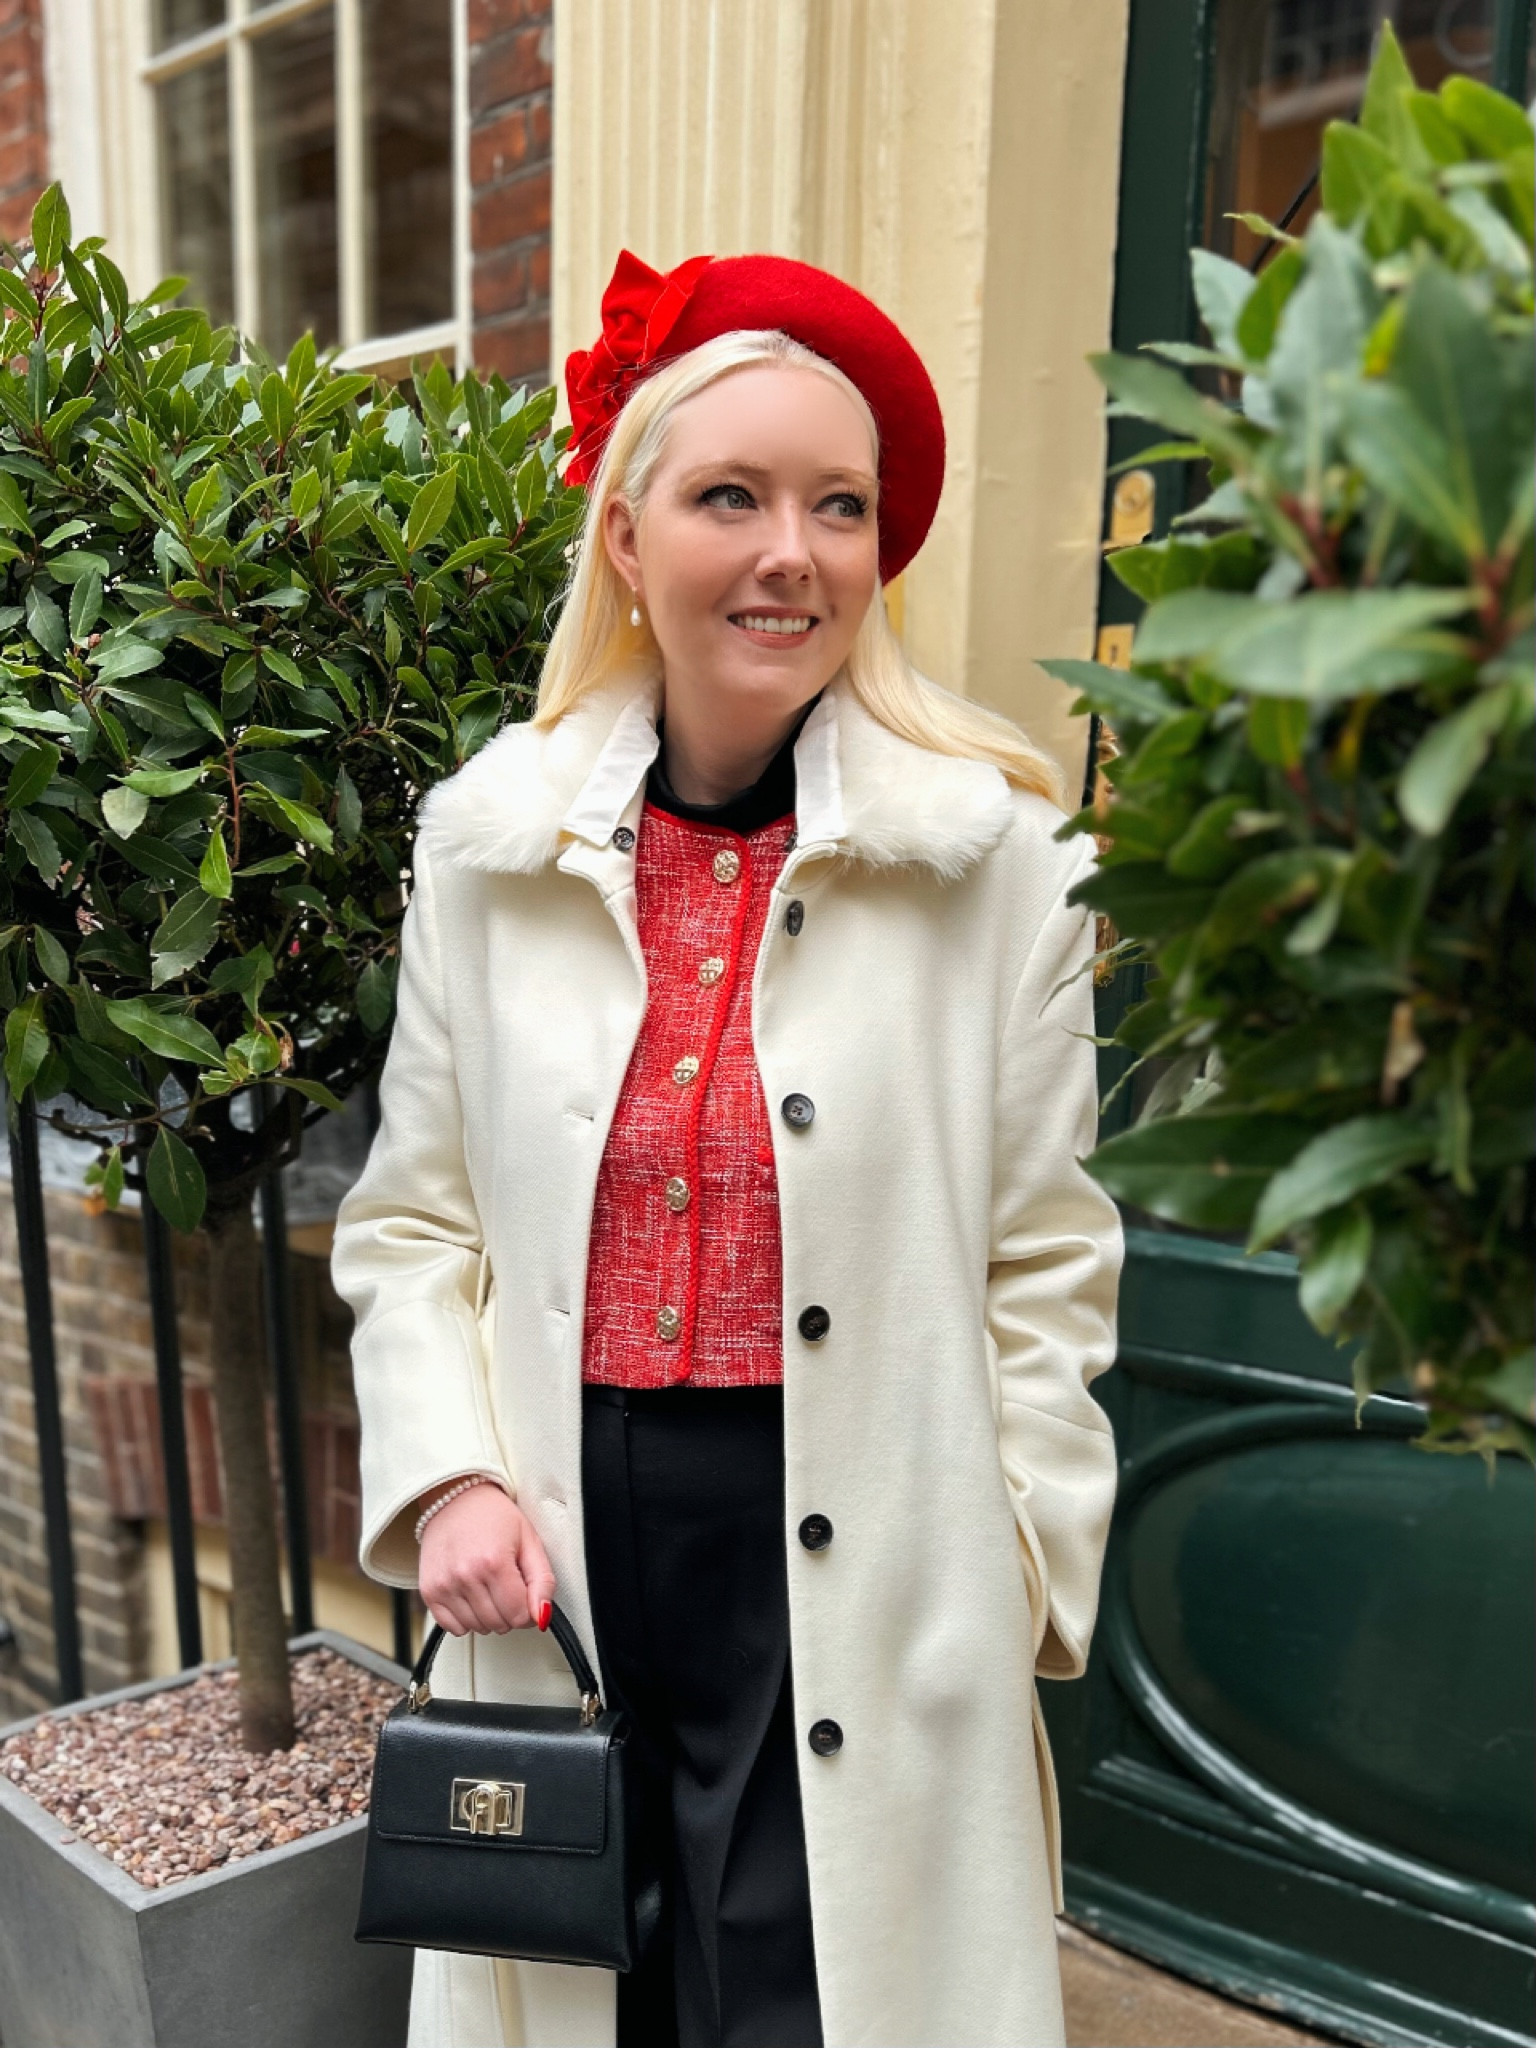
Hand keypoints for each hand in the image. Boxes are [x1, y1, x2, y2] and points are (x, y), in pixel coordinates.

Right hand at [416, 1482, 555, 1637]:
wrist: (454, 1497)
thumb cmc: (492, 1515)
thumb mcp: (529, 1539)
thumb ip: (542, 1580)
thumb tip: (542, 1615)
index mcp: (495, 1562)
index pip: (520, 1616)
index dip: (530, 1610)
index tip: (526, 1594)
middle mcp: (466, 1576)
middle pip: (500, 1624)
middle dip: (510, 1611)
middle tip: (507, 1584)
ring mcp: (445, 1585)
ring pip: (478, 1628)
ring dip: (489, 1615)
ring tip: (488, 1586)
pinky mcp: (429, 1591)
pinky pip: (453, 1628)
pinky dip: (466, 1619)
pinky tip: (471, 1596)